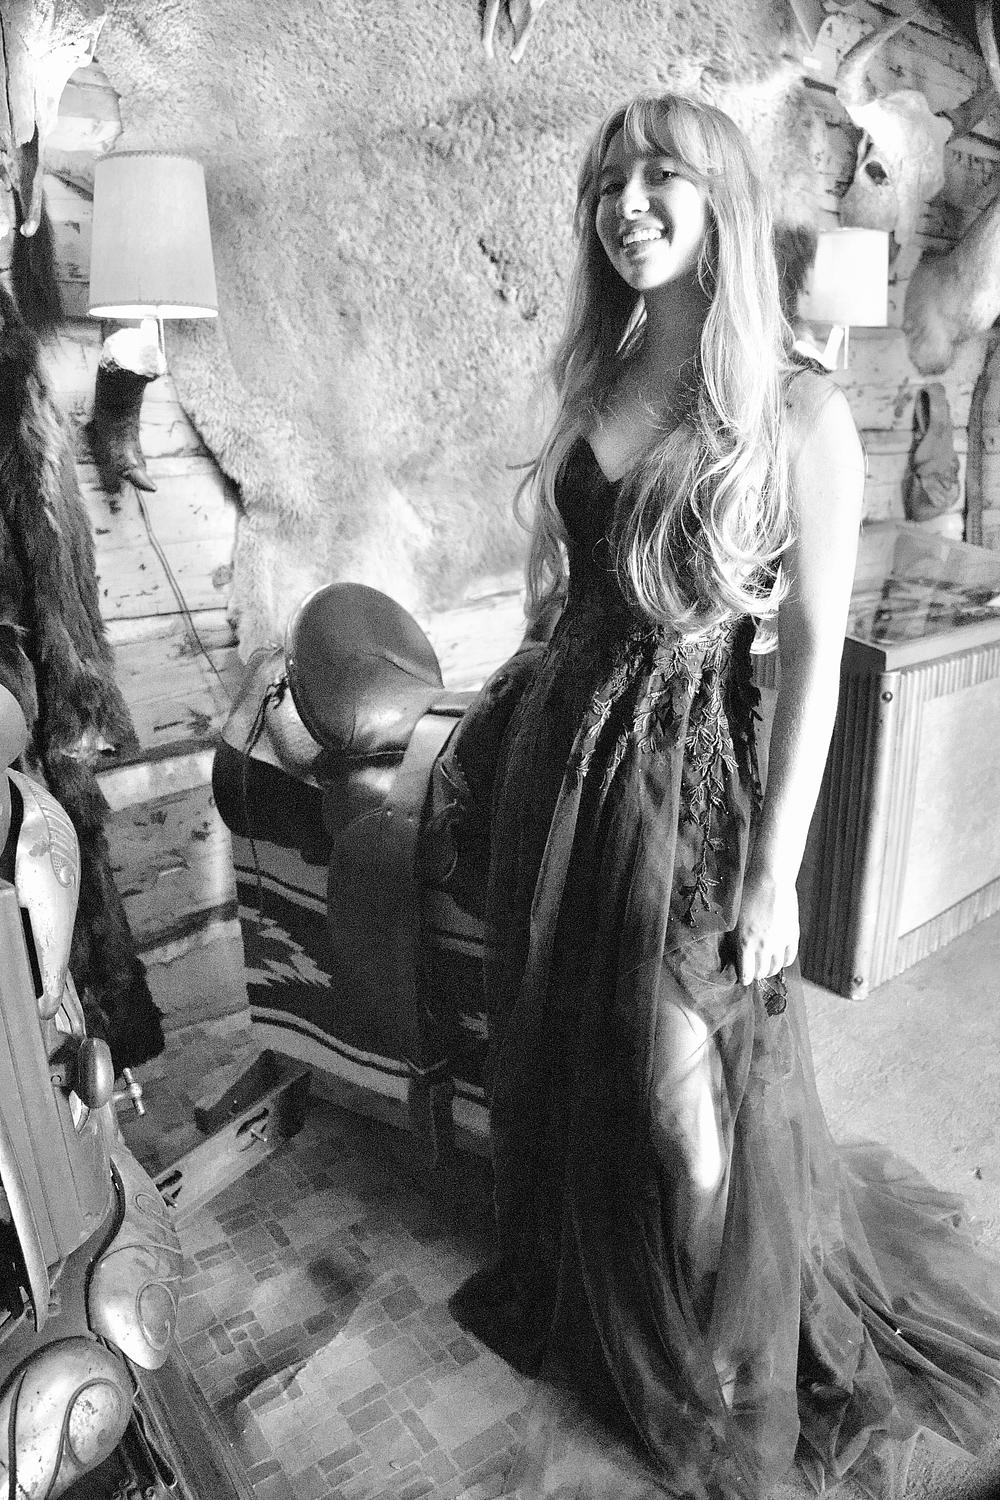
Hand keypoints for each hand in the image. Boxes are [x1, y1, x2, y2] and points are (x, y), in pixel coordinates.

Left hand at [732, 863, 798, 986]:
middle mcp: (763, 947)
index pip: (746, 973)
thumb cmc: (747, 894)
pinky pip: (789, 957)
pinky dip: (784, 963)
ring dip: (770, 970)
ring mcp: (780, 942)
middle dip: (756, 975)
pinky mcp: (792, 935)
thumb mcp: (735, 918)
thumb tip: (734, 951)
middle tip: (753, 972)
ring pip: (776, 967)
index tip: (743, 979)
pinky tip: (780, 961)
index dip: (744, 979)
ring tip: (766, 967)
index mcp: (746, 943)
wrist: (771, 881)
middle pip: (761, 972)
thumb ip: (735, 937)